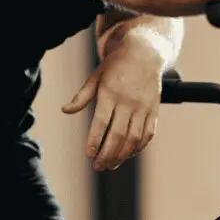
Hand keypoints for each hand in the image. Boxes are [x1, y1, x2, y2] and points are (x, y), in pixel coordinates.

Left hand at [62, 41, 163, 170]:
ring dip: (122, 155)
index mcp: (110, 93)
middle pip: (118, 134)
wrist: (145, 53)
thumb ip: (81, 96)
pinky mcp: (154, 110)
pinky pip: (148, 134)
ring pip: (134, 138)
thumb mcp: (95, 76)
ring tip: (111, 165)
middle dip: (107, 154)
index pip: (102, 122)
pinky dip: (138, 147)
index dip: (95, 140)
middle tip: (98, 166)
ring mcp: (143, 107)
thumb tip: (65, 111)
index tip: (89, 154)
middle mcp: (128, 101)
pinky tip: (128, 154)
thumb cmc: (116, 66)